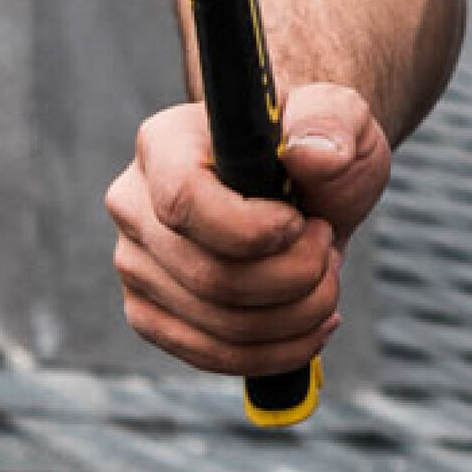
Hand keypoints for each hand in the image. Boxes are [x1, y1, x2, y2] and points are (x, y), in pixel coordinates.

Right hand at [104, 82, 389, 375]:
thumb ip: (331, 121)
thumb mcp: (339, 117)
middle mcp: (132, 204)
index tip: (306, 222)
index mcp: (164, 143)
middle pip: (211, 276)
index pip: (183, 201)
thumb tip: (312, 155)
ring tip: (327, 277)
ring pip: (219, 325)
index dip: (254, 229)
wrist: (302, 185)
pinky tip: (314, 322)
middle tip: (329, 247)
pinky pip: (211, 355)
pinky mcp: (150, 313)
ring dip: (299, 314)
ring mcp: (134, 264)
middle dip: (296, 276)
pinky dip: (278, 350)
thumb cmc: (314, 144)